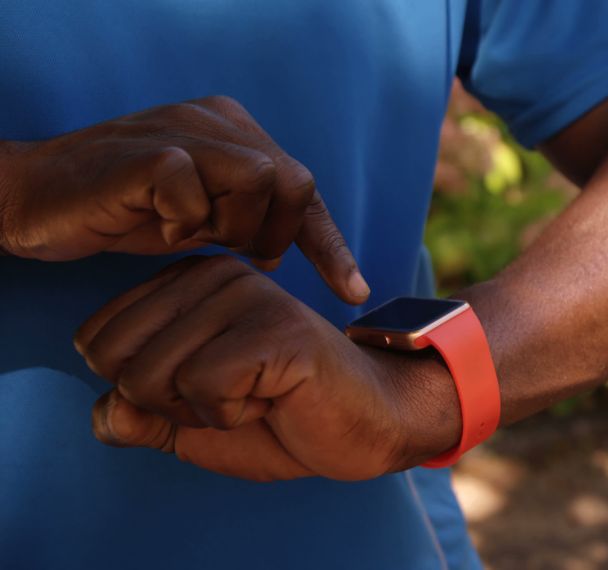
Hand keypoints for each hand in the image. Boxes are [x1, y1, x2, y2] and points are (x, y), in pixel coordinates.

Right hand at [0, 95, 367, 302]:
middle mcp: (217, 121)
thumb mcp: (199, 220)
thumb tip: (281, 249)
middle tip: (234, 252)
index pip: (304, 189)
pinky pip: (196, 191)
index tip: (354, 292)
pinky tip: (156, 225)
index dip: (330, 245)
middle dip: (275, 233)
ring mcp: (184, 130)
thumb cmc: (121, 211)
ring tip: (191, 235)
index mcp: (236, 133)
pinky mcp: (152, 152)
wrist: (37, 200)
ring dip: (232, 226)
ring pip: (260, 179)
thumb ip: (242, 223)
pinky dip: (182, 222)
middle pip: (295, 181)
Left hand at [73, 256, 460, 480]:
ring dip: (202, 412)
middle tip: (232, 397)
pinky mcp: (276, 326)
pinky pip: (203, 386)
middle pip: (115, 359)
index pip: (96, 341)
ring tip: (258, 396)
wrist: (367, 427)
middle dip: (164, 404)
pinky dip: (233, 414)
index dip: (142, 392)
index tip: (207, 390)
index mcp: (188, 284)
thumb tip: (106, 412)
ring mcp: (248, 294)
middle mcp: (214, 274)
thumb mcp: (194, 421)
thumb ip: (141, 415)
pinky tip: (276, 398)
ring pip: (153, 375)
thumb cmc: (285, 418)